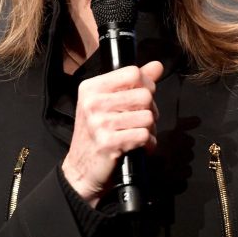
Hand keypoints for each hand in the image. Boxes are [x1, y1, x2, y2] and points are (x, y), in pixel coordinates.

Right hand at [61, 60, 163, 207]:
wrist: (80, 170)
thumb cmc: (96, 135)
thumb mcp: (108, 103)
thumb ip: (133, 83)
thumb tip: (157, 66)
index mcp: (91, 88)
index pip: (133, 73)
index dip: (147, 84)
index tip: (143, 97)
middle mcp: (93, 102)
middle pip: (144, 95)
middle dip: (150, 110)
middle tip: (140, 121)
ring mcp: (99, 123)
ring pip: (147, 116)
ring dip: (149, 129)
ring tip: (137, 134)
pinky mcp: (108, 142)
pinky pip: (144, 135)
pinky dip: (148, 143)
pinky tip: (138, 146)